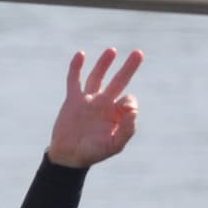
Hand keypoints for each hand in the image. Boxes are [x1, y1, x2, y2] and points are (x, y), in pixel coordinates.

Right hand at [48, 49, 142, 168]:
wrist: (68, 156)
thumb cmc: (92, 152)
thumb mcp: (114, 145)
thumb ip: (127, 130)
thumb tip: (133, 110)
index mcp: (117, 114)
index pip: (129, 100)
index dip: (129, 103)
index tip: (124, 112)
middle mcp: (104, 103)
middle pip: (119, 81)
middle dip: (129, 67)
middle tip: (138, 53)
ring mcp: (88, 100)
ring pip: (97, 77)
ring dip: (104, 63)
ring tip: (112, 51)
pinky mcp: (72, 100)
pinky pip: (74, 80)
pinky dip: (76, 68)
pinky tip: (81, 54)